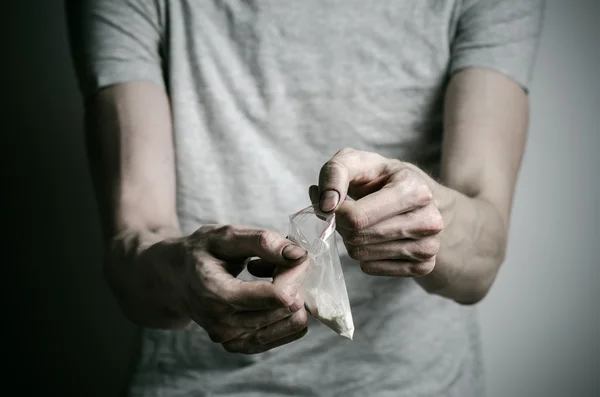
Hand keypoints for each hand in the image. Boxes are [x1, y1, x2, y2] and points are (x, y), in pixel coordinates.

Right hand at [163, 225, 309, 353]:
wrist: (173, 280)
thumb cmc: (199, 253)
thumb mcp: (224, 235)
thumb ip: (262, 241)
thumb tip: (298, 255)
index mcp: (216, 293)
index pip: (277, 295)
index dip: (295, 272)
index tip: (295, 255)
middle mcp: (223, 324)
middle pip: (287, 307)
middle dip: (294, 280)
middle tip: (277, 262)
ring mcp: (232, 340)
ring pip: (292, 322)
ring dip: (292, 296)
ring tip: (270, 277)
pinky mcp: (242, 346)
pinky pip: (288, 333)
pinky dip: (287, 311)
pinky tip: (269, 294)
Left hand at [310, 148, 443, 276]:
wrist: (412, 194)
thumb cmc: (379, 177)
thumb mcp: (354, 161)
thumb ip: (334, 174)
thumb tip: (326, 206)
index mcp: (415, 190)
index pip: (357, 217)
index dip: (335, 213)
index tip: (333, 204)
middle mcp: (429, 220)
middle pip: (358, 237)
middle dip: (342, 226)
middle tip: (346, 213)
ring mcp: (429, 246)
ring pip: (362, 255)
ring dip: (351, 240)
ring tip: (361, 223)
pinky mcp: (424, 266)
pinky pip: (371, 269)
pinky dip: (364, 255)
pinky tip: (373, 238)